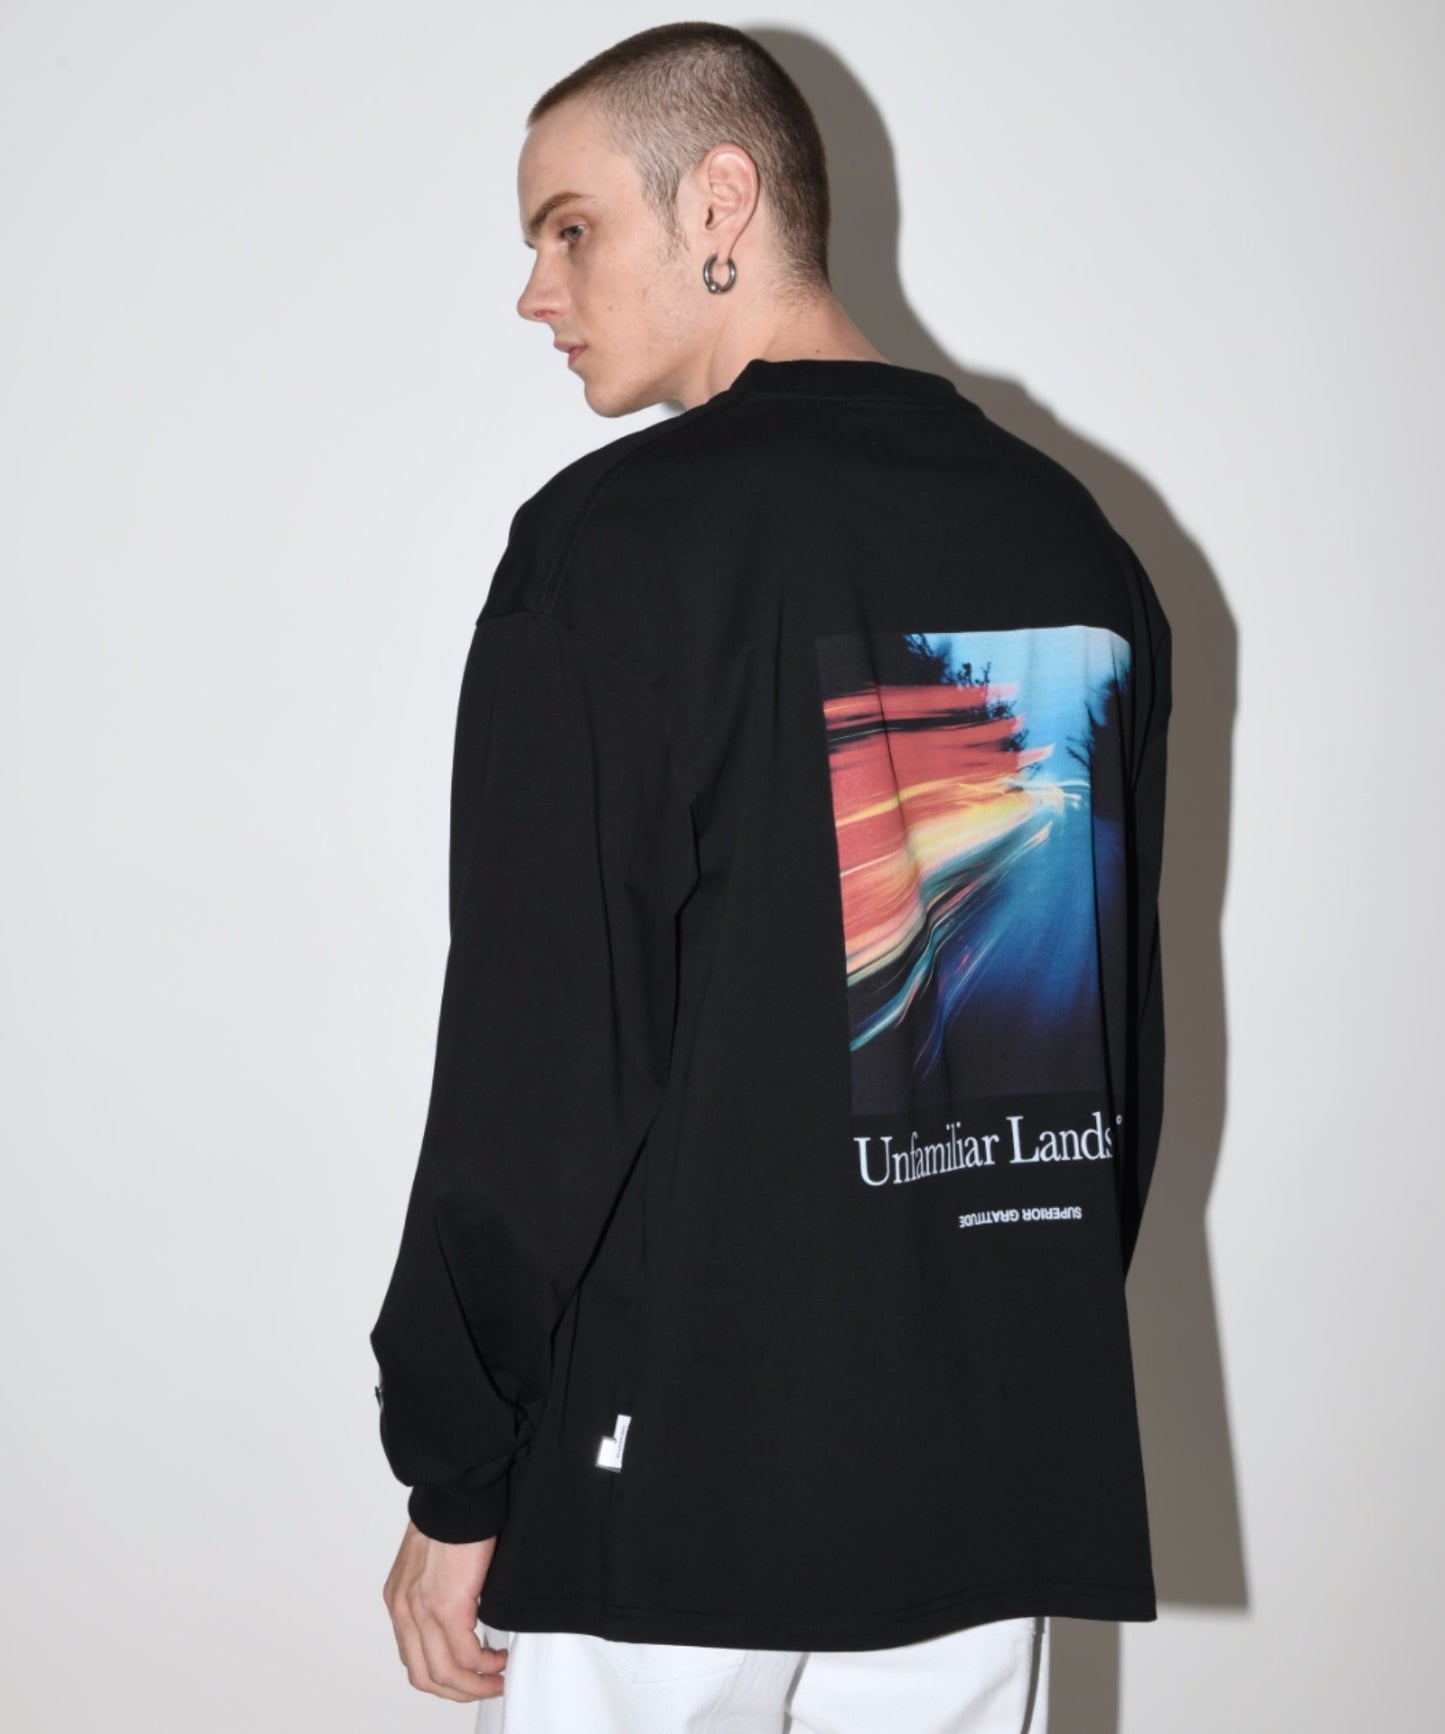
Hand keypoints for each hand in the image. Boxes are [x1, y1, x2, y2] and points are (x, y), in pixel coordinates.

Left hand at [382, 1520, 508, 1701]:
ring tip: (499, 1677)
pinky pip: (466, 1656)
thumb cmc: (453, 1516)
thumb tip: (465, 1611)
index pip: (413, 1656)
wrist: (457, 1492)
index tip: (468, 1674)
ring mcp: (421, 1611)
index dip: (442, 1673)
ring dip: (474, 1685)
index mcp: (399, 1598)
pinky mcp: (445, 1607)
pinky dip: (485, 1665)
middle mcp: (403, 1609)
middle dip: (458, 1690)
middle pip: (424, 1676)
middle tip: (485, 1687)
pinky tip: (500, 1657)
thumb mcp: (433, 1561)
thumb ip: (438, 1590)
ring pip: (444, 1675)